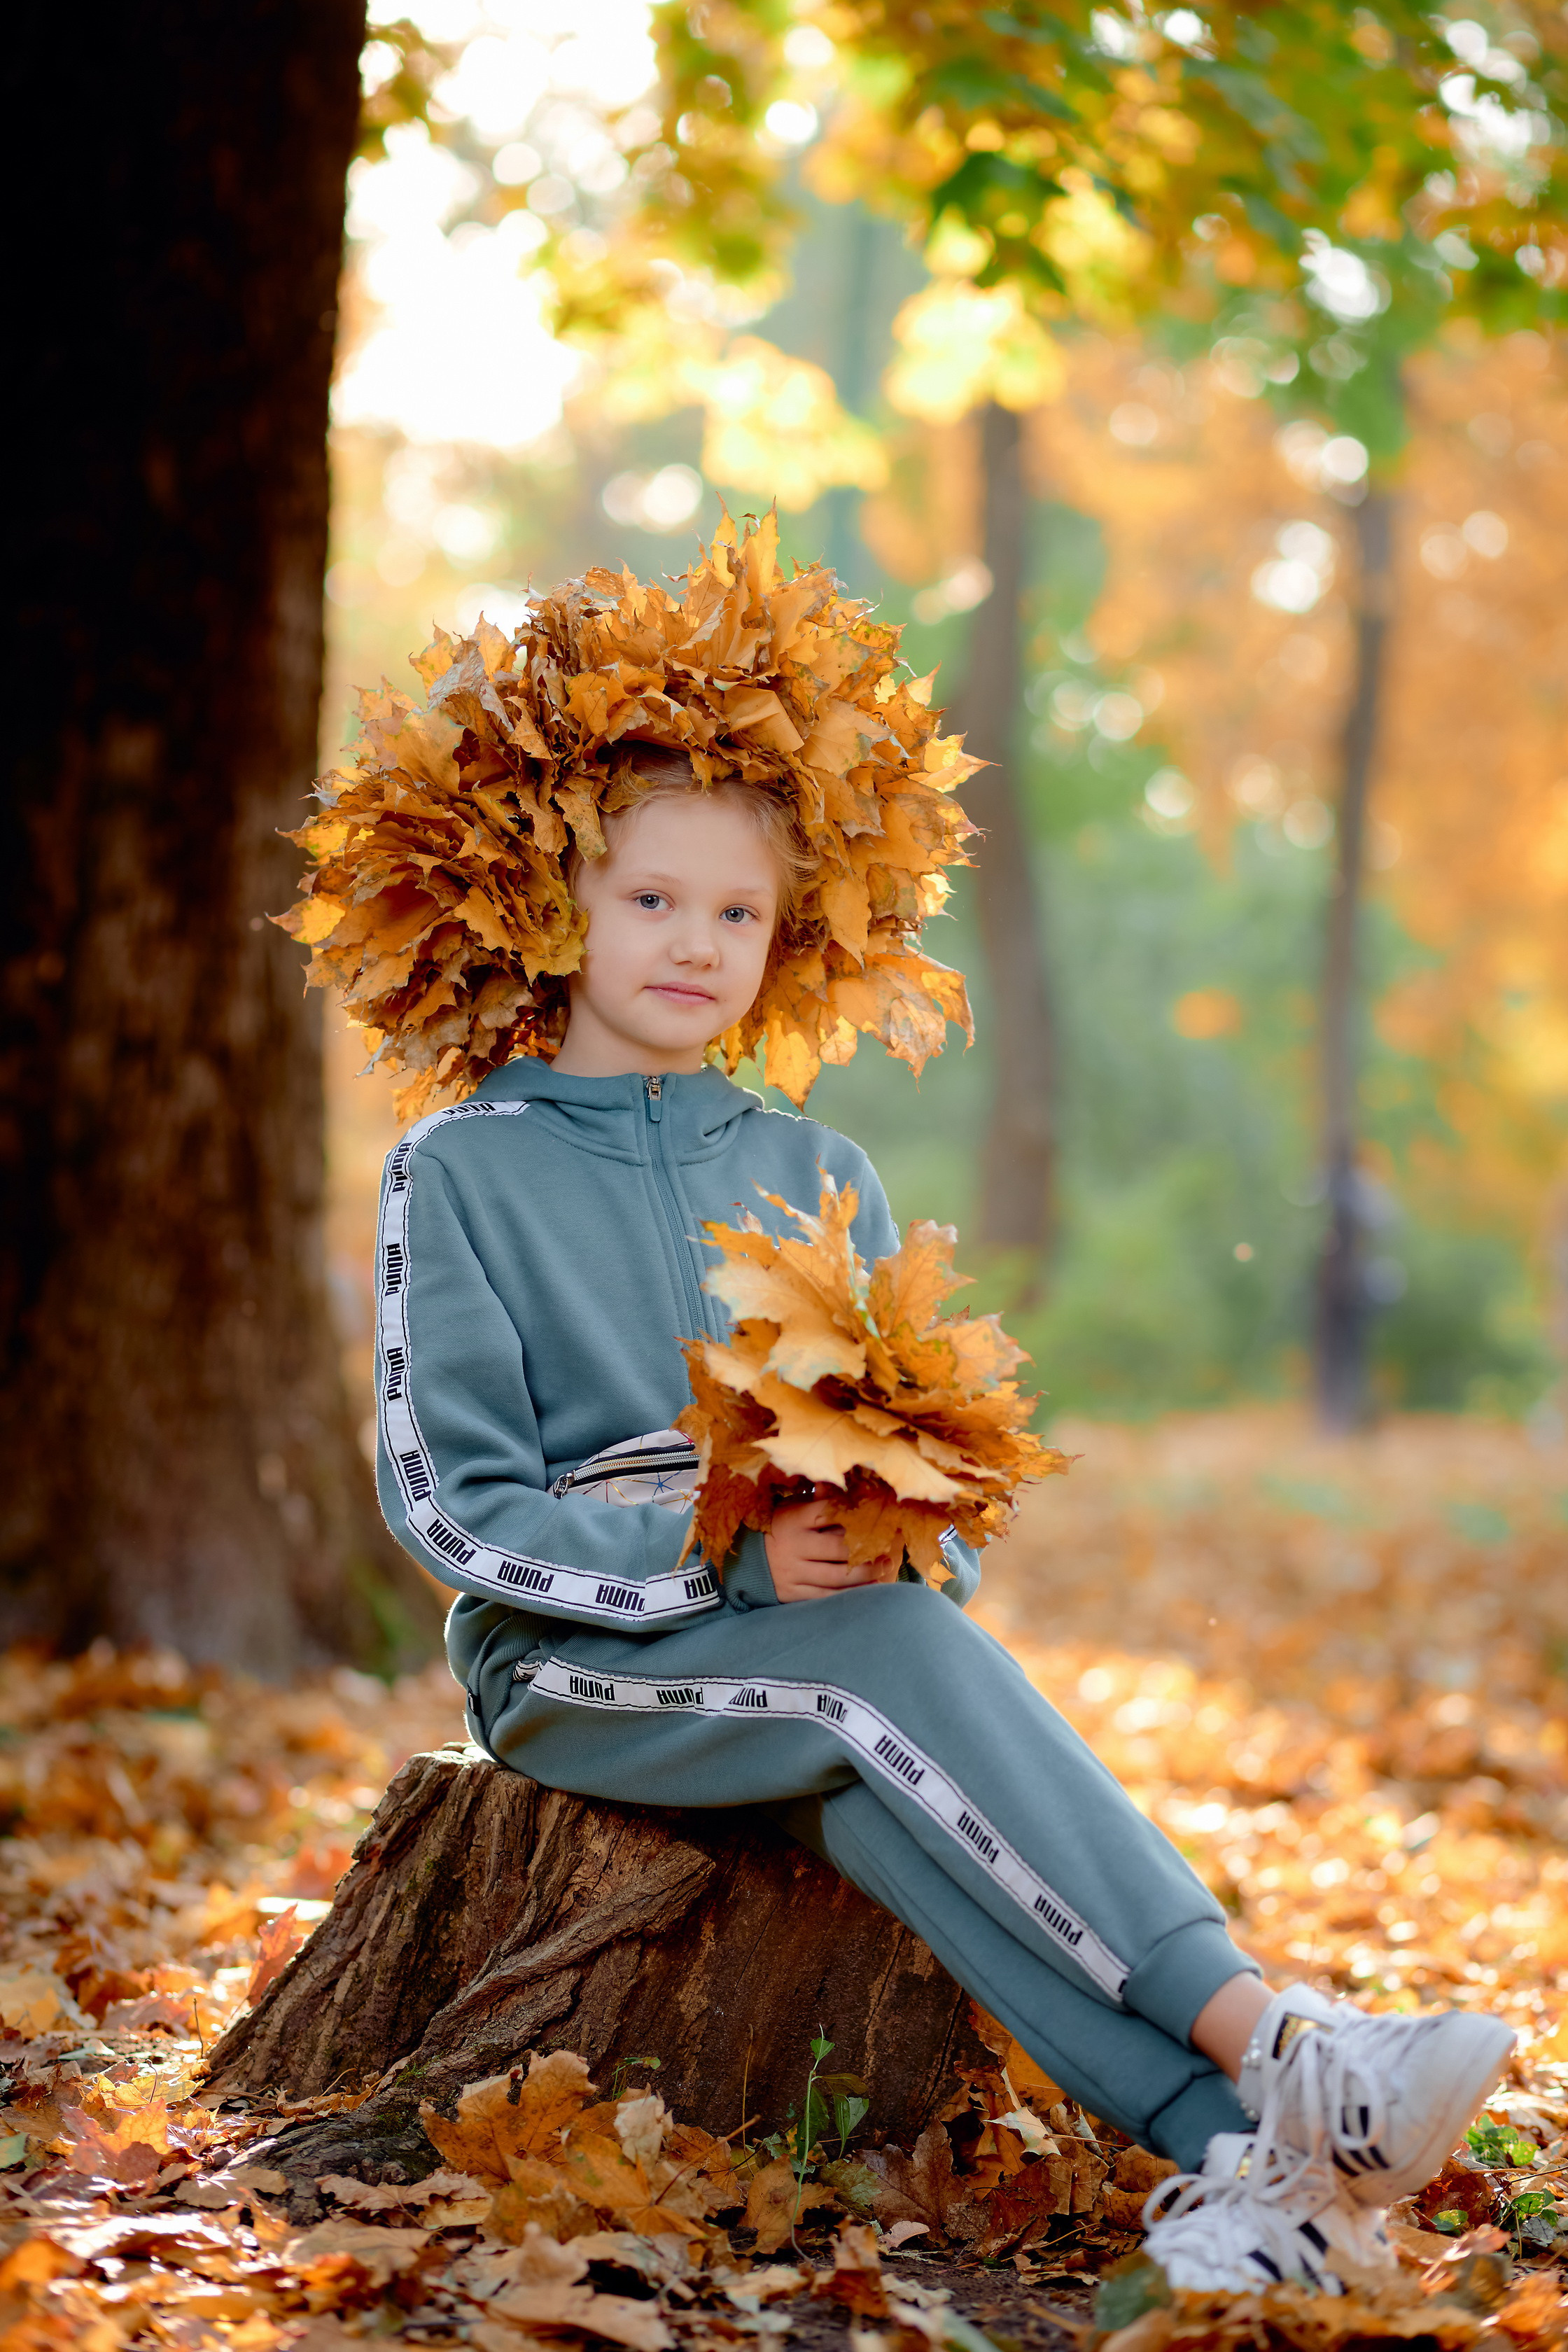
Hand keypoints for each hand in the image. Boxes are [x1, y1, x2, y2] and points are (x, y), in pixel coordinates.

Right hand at [764, 1491, 900, 1602]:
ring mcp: (793, 1572)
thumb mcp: (789, 1509)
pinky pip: (826, 1597)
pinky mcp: (793, 1593)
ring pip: (836, 1576)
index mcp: (794, 1520)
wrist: (743, 1561)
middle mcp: (794, 1547)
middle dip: (866, 1549)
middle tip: (888, 1549)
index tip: (879, 1516)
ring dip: (864, 1574)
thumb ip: (815, 1500)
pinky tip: (868, 1590)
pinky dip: (849, 1595)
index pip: (829, 1514)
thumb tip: (835, 1479)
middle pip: (838, 1548)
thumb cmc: (776, 1528)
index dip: (856, 1515)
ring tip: (884, 1568)